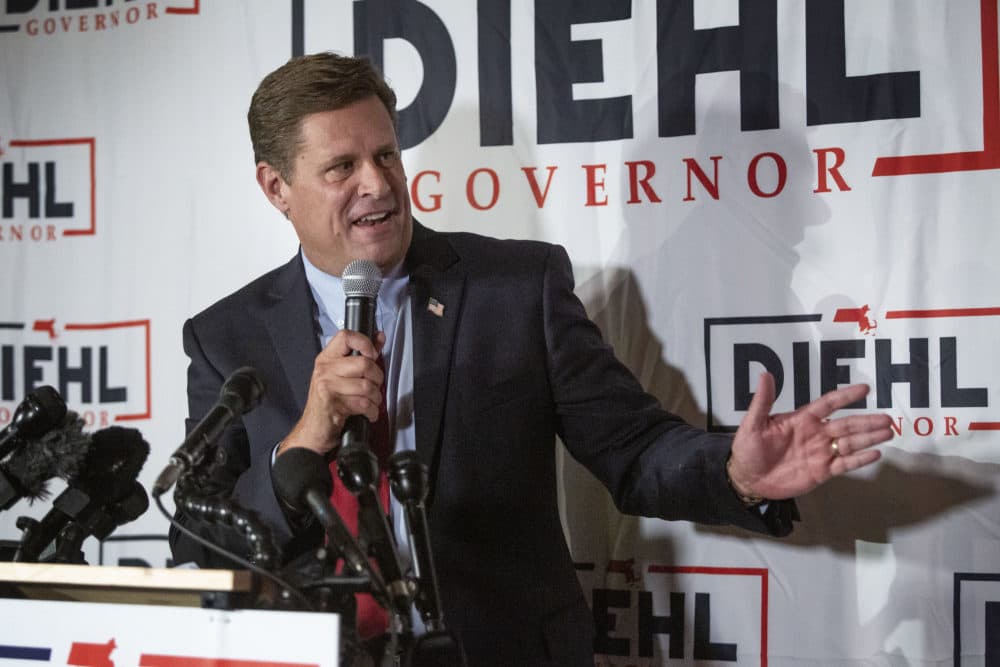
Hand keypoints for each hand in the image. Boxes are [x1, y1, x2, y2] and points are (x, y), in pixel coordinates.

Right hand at [279, 330, 384, 456]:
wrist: (313, 430)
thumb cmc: (329, 403)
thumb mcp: (342, 375)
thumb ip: (362, 355)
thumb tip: (379, 338)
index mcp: (327, 358)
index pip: (346, 336)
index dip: (365, 342)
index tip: (373, 354)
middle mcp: (325, 369)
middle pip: (364, 364)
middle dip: (377, 378)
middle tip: (374, 386)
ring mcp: (327, 385)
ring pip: (367, 386)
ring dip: (376, 398)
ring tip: (371, 402)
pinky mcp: (332, 403)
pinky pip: (363, 403)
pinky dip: (372, 411)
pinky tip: (368, 413)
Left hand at [727, 372, 893, 500]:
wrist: (748, 478)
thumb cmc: (749, 448)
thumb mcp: (753, 423)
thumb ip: (762, 401)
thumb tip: (766, 374)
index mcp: (802, 419)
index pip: (828, 404)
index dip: (846, 397)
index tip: (865, 388)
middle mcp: (816, 433)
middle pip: (846, 425)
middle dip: (866, 421)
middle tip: (888, 418)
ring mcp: (820, 452)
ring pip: (850, 443)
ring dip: (869, 438)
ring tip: (888, 432)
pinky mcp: (822, 471)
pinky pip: (844, 464)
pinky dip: (860, 460)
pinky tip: (876, 454)